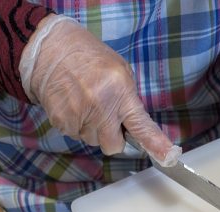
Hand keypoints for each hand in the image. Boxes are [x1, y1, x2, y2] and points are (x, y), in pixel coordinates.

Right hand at [22, 15, 177, 160]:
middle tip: (103, 114)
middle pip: (113, 146)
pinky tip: (72, 105)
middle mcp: (101, 107)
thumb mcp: (118, 71)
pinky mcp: (63, 122)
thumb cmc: (88, 58)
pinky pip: (75, 136)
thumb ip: (128, 101)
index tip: (169, 156)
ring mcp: (80, 116)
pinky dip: (75, 125)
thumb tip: (134, 127)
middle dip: (111, 136)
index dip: (155, 143)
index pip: (141, 125)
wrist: (50, 49)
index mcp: (120, 92)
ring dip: (91, 129)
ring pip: (93, 141)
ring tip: (83, 102)